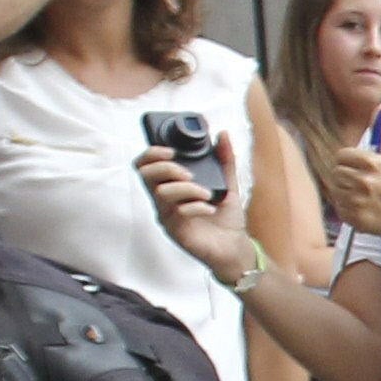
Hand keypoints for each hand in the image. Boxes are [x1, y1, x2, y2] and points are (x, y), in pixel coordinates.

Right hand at [146, 152, 257, 284]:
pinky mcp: (175, 231)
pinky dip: (197, 206)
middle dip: (166, 168)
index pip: (145, 165)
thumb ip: (225, 160)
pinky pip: (178, 212)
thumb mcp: (228, 184)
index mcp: (171, 185)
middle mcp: (164, 200)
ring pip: (162, 193)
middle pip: (145, 176)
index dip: (152, 154)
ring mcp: (167, 216)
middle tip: (189, 173)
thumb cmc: (226, 218)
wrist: (235, 246)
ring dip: (187, 188)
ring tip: (207, 193)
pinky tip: (210, 208)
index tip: (172, 151)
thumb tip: (223, 134)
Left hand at [321, 141, 380, 258]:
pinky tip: (361, 208)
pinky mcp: (356, 217)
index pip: (341, 155)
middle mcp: (365, 181)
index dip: (346, 161)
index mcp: (373, 163)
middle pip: (336, 172)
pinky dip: (347, 209)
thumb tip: (379, 108)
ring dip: (345, 192)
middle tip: (359, 183)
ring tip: (361, 196)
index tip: (354, 167)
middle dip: (345, 177)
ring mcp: (359, 200)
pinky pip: (339, 208)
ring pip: (335, 190)